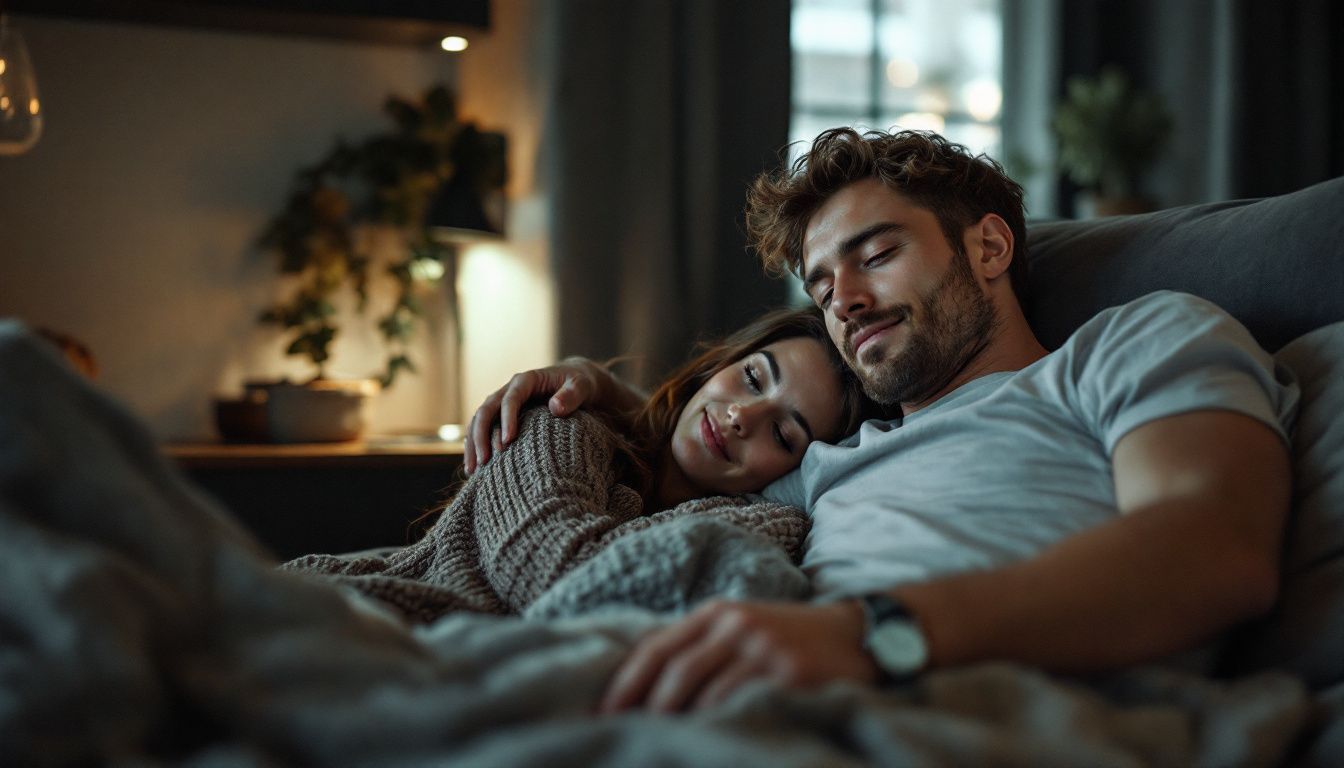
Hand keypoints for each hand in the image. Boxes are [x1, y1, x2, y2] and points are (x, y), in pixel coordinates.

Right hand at [463, 358, 607, 473]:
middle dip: (482, 435)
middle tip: (485, 461)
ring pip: (479, 420)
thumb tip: (555, 408)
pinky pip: (483, 428)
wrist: (574, 382)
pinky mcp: (502, 415)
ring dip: (473, 443)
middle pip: (486, 409)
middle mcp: (509, 390)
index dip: (507, 419)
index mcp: (526, 381)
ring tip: (473, 470)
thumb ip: (571, 395)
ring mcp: (503, 403)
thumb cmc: (580, 384)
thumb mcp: (582, 386)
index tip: (508, 441)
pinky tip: (474, 467)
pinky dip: (475, 445)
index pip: (510, 398)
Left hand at [598, 599, 877, 713]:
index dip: (626, 682)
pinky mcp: (788, 672)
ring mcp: (763, 647)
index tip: (604, 713)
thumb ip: (702, 647)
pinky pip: (740, 702)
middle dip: (646, 708)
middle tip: (626, 735)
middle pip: (675, 670)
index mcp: (717, 612)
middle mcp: (735, 623)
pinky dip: (716, 723)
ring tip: (661, 743)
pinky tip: (706, 739)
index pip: (657, 646)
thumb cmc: (791, 639)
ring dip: (678, 721)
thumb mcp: (743, 628)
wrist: (859, 635)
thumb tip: (647, 687)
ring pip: (703, 688)